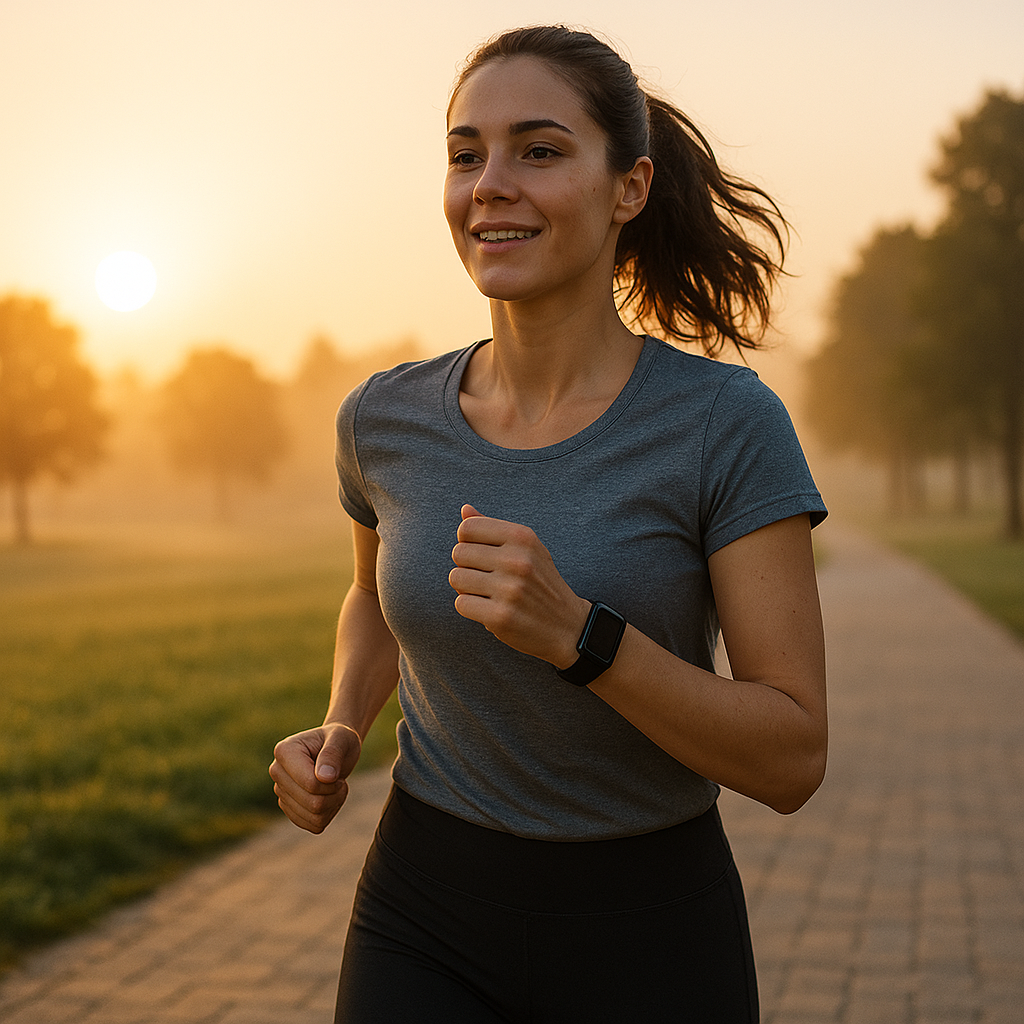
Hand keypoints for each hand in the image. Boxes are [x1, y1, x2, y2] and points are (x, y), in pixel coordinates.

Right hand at [269, 722, 361, 833]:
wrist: (336, 748)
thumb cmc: (338, 740)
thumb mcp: (341, 738)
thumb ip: (332, 754)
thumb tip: (324, 777)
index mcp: (284, 752)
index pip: (311, 784)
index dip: (332, 782)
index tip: (335, 770)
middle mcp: (277, 772)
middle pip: (312, 803)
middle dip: (334, 793)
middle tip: (338, 778)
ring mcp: (281, 793)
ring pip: (314, 817)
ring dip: (334, 804)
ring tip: (334, 786)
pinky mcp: (290, 809)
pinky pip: (314, 826)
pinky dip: (329, 814)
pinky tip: (329, 797)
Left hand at [449, 504, 588, 667]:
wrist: (568, 626)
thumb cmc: (541, 583)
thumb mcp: (527, 549)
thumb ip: (494, 528)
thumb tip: (465, 510)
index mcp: (523, 538)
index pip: (468, 528)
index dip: (468, 542)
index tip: (481, 555)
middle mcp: (517, 561)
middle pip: (459, 553)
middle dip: (466, 566)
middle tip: (486, 577)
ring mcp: (509, 590)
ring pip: (456, 578)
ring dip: (466, 588)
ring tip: (487, 593)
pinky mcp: (500, 617)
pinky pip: (461, 604)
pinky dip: (470, 607)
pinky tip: (489, 608)